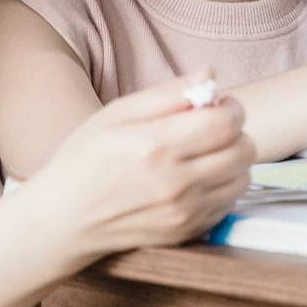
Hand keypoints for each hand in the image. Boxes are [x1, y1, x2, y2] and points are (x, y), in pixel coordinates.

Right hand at [17, 70, 254, 265]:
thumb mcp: (117, 114)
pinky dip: (223, 187)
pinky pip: (228, 204)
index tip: (219, 104)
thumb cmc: (84, 159)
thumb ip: (168, 94)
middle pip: (243, 151)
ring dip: (233, 161)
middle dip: (236, 132)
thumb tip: (209, 74)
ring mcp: (183, 213)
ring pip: (242, 179)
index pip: (225, 123)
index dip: (231, 108)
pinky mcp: (186, 232)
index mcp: (155, 146)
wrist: (64, 218)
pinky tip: (198, 177)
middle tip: (212, 126)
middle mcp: (175, 183)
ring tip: (206, 153)